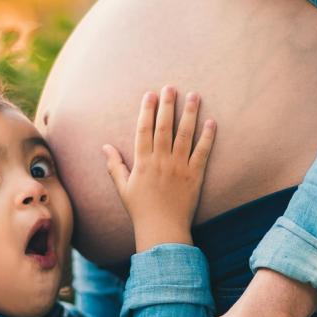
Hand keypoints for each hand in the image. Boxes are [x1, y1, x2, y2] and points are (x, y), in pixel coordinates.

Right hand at [103, 86, 215, 252]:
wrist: (162, 230)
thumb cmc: (140, 210)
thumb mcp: (122, 188)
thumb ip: (115, 165)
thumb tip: (104, 147)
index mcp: (142, 162)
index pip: (144, 130)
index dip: (147, 110)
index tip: (150, 94)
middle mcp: (161, 161)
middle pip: (165, 127)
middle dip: (168, 105)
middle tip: (171, 87)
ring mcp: (179, 167)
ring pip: (185, 135)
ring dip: (190, 114)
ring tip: (194, 95)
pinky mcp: (195, 176)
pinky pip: (202, 152)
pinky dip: (208, 137)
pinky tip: (212, 122)